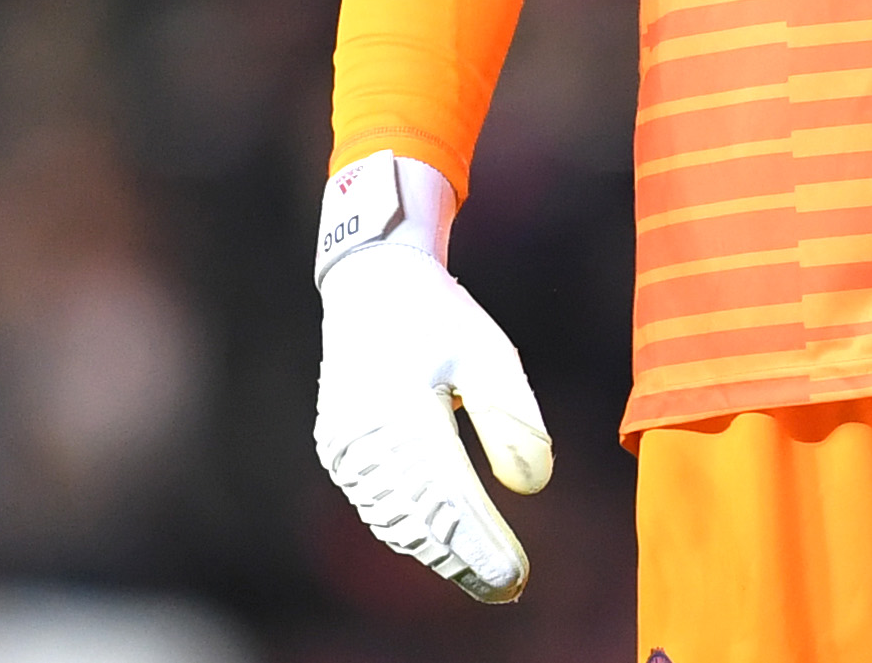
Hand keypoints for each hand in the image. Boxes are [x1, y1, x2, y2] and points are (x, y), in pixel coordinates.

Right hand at [313, 155, 553, 601]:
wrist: (370, 284)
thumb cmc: (440, 318)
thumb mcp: (490, 353)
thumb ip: (512, 420)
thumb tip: (532, 487)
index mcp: (403, 410)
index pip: (448, 499)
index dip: (482, 544)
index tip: (517, 574)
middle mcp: (365, 437)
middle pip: (420, 522)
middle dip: (466, 561)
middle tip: (509, 586)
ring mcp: (345, 448)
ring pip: (396, 522)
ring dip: (440, 555)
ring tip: (488, 576)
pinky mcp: (339, 450)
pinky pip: (378, 507)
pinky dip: (413, 534)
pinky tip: (446, 547)